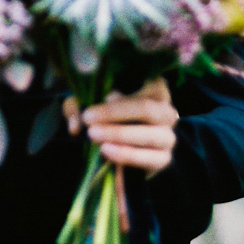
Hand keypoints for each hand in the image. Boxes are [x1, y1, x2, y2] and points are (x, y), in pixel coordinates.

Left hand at [67, 79, 178, 233]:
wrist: (119, 148)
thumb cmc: (106, 117)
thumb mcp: (89, 104)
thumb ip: (77, 107)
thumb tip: (76, 125)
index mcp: (154, 88)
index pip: (144, 85)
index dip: (120, 92)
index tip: (96, 98)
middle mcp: (167, 110)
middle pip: (146, 108)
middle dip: (115, 113)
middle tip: (88, 118)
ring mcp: (168, 135)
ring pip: (150, 133)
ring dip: (120, 134)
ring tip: (94, 135)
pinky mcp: (163, 158)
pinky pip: (151, 158)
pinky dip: (128, 154)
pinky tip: (107, 151)